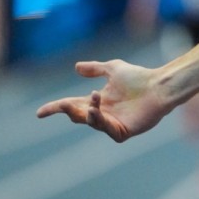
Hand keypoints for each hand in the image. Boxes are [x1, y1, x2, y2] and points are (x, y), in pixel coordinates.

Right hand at [35, 60, 169, 142]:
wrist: (159, 86)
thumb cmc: (140, 77)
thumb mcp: (113, 69)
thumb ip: (95, 68)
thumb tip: (76, 67)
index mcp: (97, 100)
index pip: (71, 105)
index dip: (55, 108)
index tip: (39, 113)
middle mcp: (102, 113)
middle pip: (77, 115)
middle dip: (68, 109)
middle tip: (64, 104)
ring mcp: (112, 123)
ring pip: (90, 122)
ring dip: (88, 112)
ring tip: (94, 99)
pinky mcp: (123, 131)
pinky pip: (106, 130)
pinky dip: (99, 121)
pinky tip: (96, 110)